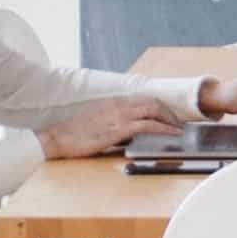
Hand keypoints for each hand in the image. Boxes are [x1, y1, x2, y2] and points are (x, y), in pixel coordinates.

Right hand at [37, 96, 182, 158]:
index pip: (143, 99)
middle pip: (152, 102)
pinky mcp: (118, 128)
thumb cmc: (74, 133)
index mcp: (113, 102)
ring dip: (170, 119)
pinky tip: (171, 134)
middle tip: (177, 123)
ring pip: (154, 110)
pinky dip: (164, 128)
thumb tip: (129, 131)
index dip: (159, 107)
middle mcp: (118, 104)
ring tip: (178, 129)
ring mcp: (119, 115)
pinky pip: (148, 124)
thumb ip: (113, 121)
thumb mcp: (96, 120)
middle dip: (169, 112)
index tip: (168, 116)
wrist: (58, 138)